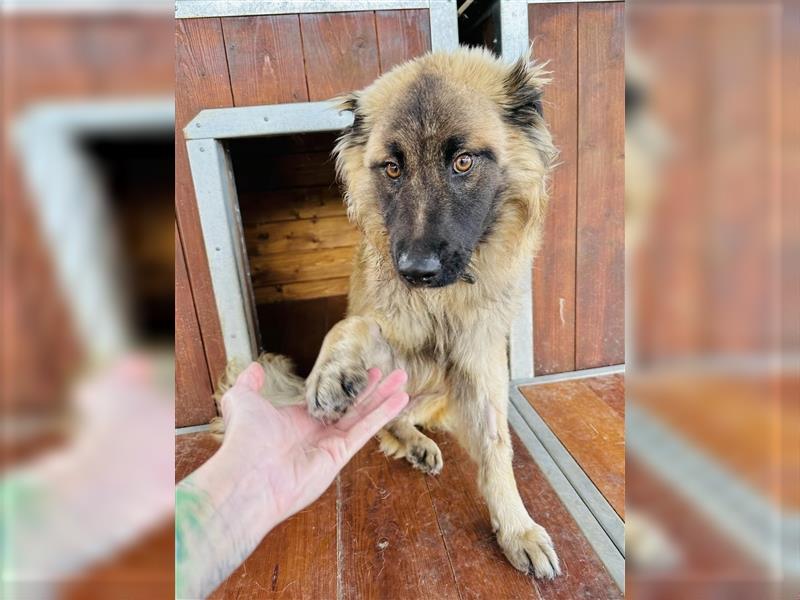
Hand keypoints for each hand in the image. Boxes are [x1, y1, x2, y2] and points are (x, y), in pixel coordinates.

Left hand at [219, 362, 408, 525]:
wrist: (249, 476)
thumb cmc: (244, 440)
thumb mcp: (242, 400)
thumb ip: (250, 383)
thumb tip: (254, 366)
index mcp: (297, 420)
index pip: (329, 400)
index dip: (347, 386)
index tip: (364, 371)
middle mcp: (317, 432)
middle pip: (352, 406)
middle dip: (372, 389)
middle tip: (391, 372)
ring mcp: (330, 444)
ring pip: (363, 415)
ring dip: (384, 397)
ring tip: (403, 378)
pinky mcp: (340, 454)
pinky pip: (365, 430)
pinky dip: (384, 414)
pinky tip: (400, 399)